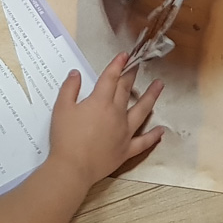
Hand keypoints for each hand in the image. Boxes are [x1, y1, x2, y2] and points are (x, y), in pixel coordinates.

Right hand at [49, 52, 164, 183]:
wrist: (73, 167)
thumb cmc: (66, 138)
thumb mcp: (61, 109)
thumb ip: (69, 89)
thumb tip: (76, 74)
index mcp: (100, 102)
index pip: (111, 78)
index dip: (118, 65)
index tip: (125, 55)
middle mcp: (116, 114)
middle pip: (126, 90)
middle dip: (131, 76)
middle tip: (138, 65)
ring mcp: (124, 132)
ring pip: (142, 111)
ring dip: (151, 96)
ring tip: (159, 85)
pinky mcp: (126, 149)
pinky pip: (143, 141)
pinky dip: (153, 136)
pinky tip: (161, 130)